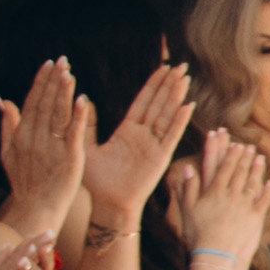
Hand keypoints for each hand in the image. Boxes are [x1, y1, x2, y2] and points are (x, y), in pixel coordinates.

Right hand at [0, 59, 91, 239]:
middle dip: (52, 81)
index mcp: (21, 135)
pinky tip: (83, 99)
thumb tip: (3, 100)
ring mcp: (51, 148)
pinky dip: (78, 116)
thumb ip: (8, 125)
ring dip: (63, 92)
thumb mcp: (9, 152)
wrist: (35, 208)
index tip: (49, 63)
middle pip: (44, 104)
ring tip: (69, 72)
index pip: (32, 102)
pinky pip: (73, 133)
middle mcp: (34, 138)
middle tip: (62, 60)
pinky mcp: (69, 158)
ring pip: (57, 115)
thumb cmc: (25, 180)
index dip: (41, 82)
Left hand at [82, 63, 193, 233]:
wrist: (108, 204)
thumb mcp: (85, 147)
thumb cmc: (97, 181)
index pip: (143, 102)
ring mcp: (154, 145)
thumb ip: (86, 124)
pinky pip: (170, 135)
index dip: (153, 85)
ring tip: (185, 78)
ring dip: (176, 96)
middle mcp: (144, 135)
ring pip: (167, 115)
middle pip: (159, 104)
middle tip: (181, 65)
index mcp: (128, 131)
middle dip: (169, 85)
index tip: (163, 67)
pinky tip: (187, 106)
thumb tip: (81, 99)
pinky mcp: (160, 157)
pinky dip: (179, 121)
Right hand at [178, 132, 269, 264]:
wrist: (214, 254)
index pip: (223, 168)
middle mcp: (230, 196)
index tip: (235, 144)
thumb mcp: (187, 209)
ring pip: (252, 183)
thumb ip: (188, 187)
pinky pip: (264, 200)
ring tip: (260, 158)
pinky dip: (267, 191)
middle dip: (244, 157)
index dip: (230, 155)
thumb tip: (187, 167)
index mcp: (213, 192)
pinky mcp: (255, 217)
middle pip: (239, 172)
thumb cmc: (197, 233)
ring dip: (257, 169)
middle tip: (249, 146)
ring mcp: (244, 206)